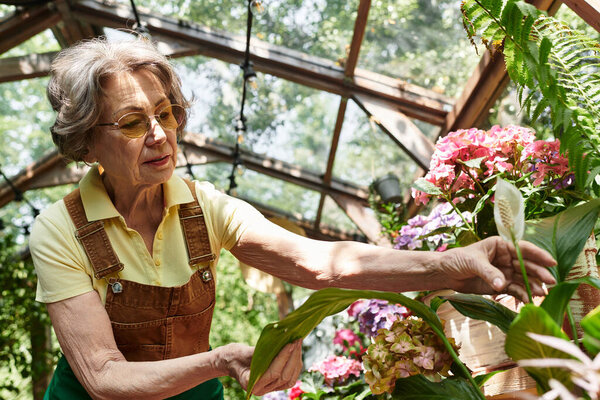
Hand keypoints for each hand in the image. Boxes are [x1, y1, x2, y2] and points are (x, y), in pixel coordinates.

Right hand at [218, 339, 302, 395]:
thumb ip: (261, 351)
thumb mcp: (244, 352)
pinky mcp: (276, 385)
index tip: (290, 343)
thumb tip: (280, 341)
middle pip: (284, 377)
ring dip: (296, 360)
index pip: (273, 373)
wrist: (233, 362)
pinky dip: (295, 364)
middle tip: (297, 340)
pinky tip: (296, 351)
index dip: (283, 358)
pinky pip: (290, 378)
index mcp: (252, 384)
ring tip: (298, 343)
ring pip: (290, 379)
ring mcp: (270, 389)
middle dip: (293, 357)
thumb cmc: (236, 355)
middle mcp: (262, 390)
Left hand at [439, 236, 555, 300]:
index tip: (551, 262)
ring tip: (541, 294)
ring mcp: (505, 272)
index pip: (523, 249)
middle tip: (550, 282)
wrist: (446, 274)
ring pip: (524, 279)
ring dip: (533, 286)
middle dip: (539, 273)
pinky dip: (523, 295)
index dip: (538, 255)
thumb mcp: (472, 262)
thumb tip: (502, 284)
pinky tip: (529, 300)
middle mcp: (506, 258)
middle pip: (527, 265)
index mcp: (501, 246)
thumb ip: (489, 272)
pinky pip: (515, 290)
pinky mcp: (501, 285)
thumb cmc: (457, 260)